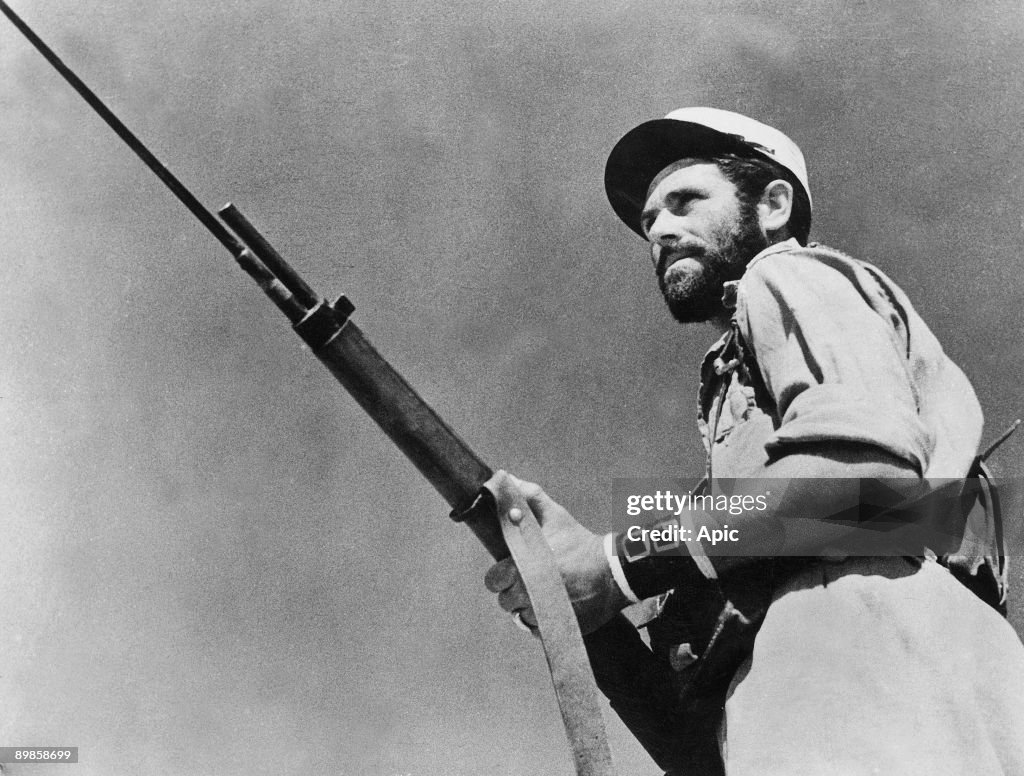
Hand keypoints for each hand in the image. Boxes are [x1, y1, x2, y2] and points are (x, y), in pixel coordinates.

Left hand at [483, 472, 627, 634]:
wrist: (614, 572)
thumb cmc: (580, 543)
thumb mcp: (556, 516)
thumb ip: (529, 498)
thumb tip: (507, 479)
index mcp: (525, 567)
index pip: (493, 580)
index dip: (500, 574)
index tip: (511, 568)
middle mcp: (531, 593)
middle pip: (505, 600)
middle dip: (513, 591)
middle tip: (528, 580)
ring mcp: (544, 613)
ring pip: (520, 616)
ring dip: (527, 606)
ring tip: (542, 592)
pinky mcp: (557, 627)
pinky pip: (536, 630)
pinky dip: (541, 620)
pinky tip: (552, 605)